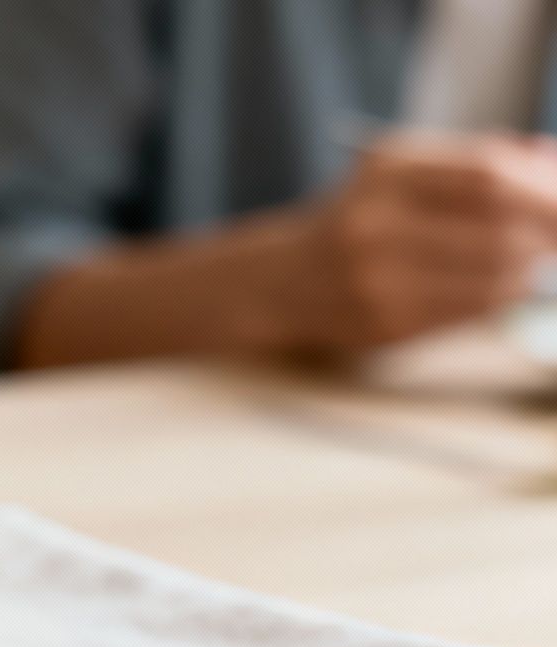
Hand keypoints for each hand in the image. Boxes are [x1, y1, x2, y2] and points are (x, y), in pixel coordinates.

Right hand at [294, 134, 556, 347]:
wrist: (277, 283)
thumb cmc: (355, 223)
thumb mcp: (399, 174)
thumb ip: (474, 163)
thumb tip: (552, 162)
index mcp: (384, 173)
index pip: (488, 174)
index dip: (545, 186)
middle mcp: (375, 224)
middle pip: (499, 226)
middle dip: (551, 230)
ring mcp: (378, 279)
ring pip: (495, 273)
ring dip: (535, 268)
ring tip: (542, 261)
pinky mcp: (386, 323)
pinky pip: (473, 309)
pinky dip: (507, 295)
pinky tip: (512, 286)